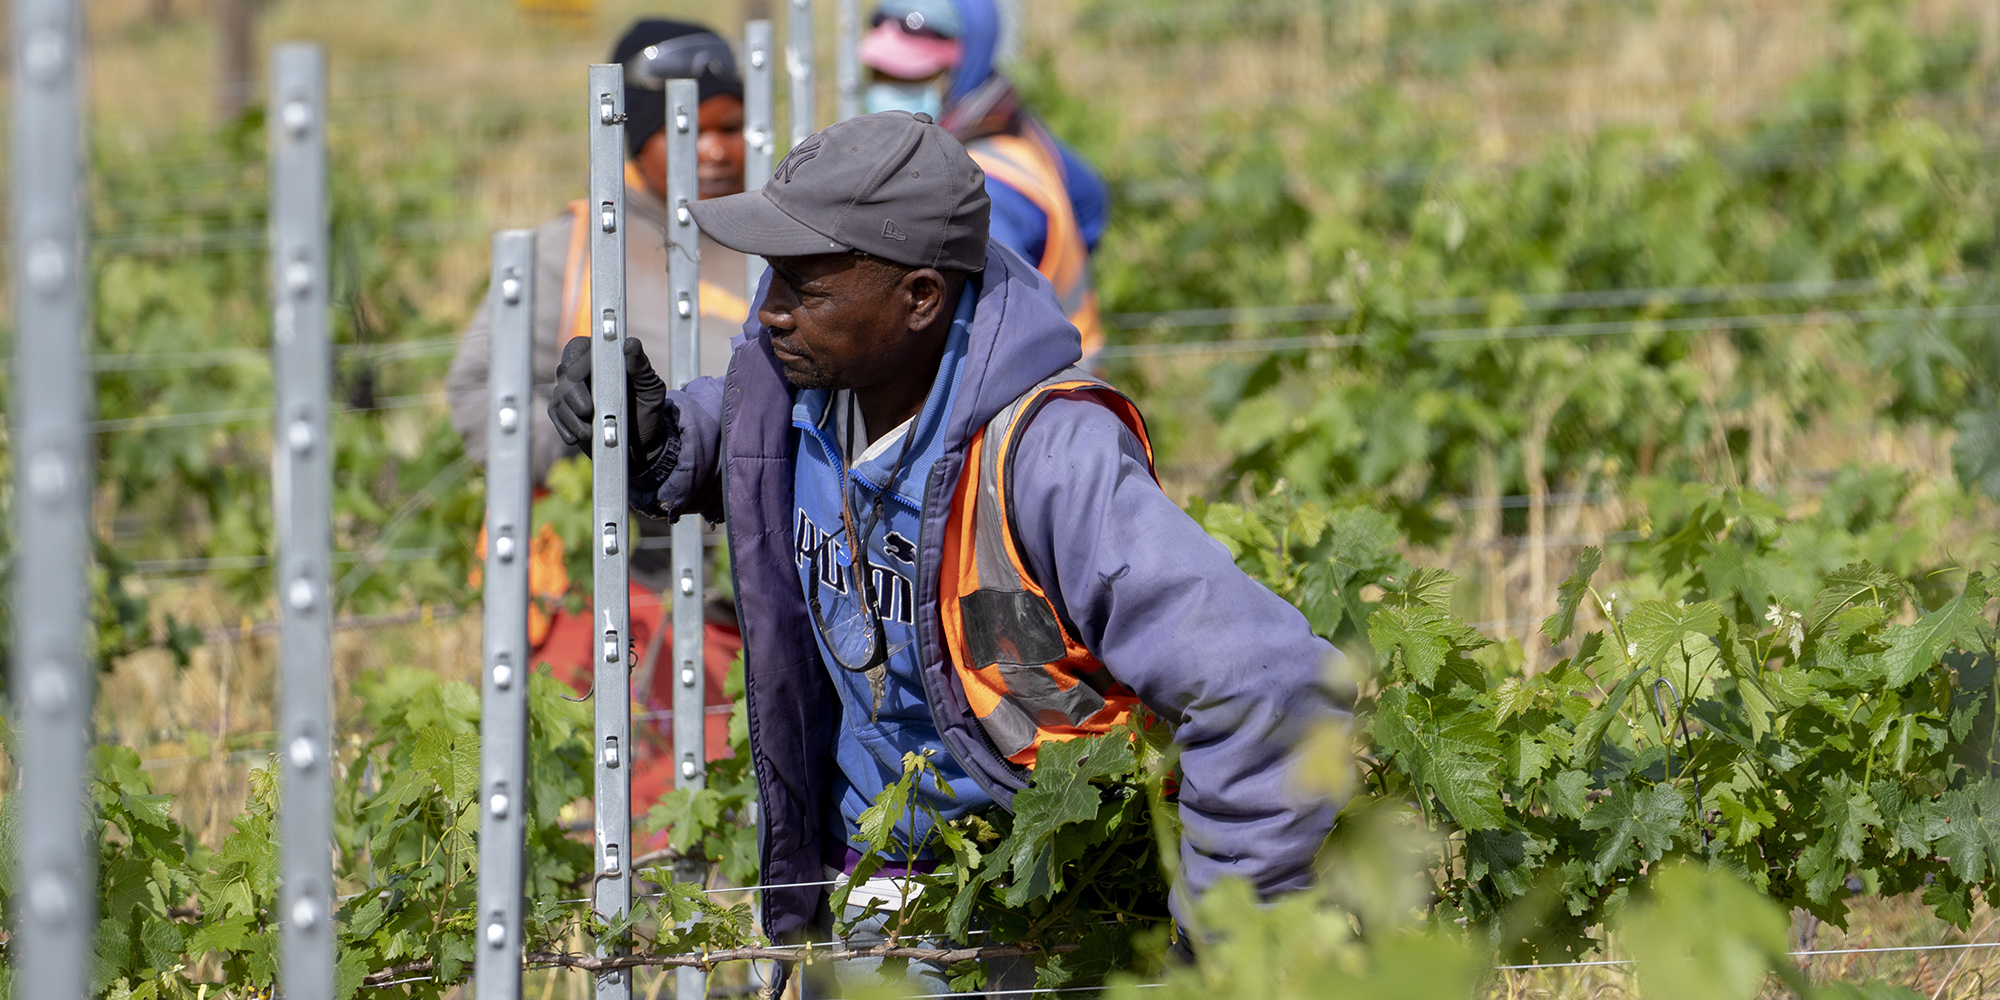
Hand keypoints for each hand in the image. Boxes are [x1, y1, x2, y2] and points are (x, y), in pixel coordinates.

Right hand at [547, 336, 674, 477]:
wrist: (642, 442)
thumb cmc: (647, 408)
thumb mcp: (651, 388)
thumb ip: (641, 367)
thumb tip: (631, 344)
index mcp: (601, 359)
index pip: (578, 348)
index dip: (573, 356)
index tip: (576, 370)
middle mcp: (582, 374)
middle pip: (565, 375)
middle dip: (573, 394)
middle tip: (587, 410)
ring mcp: (572, 395)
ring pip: (559, 398)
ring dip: (572, 416)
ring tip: (589, 432)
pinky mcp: (566, 415)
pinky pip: (556, 417)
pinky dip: (565, 428)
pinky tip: (575, 438)